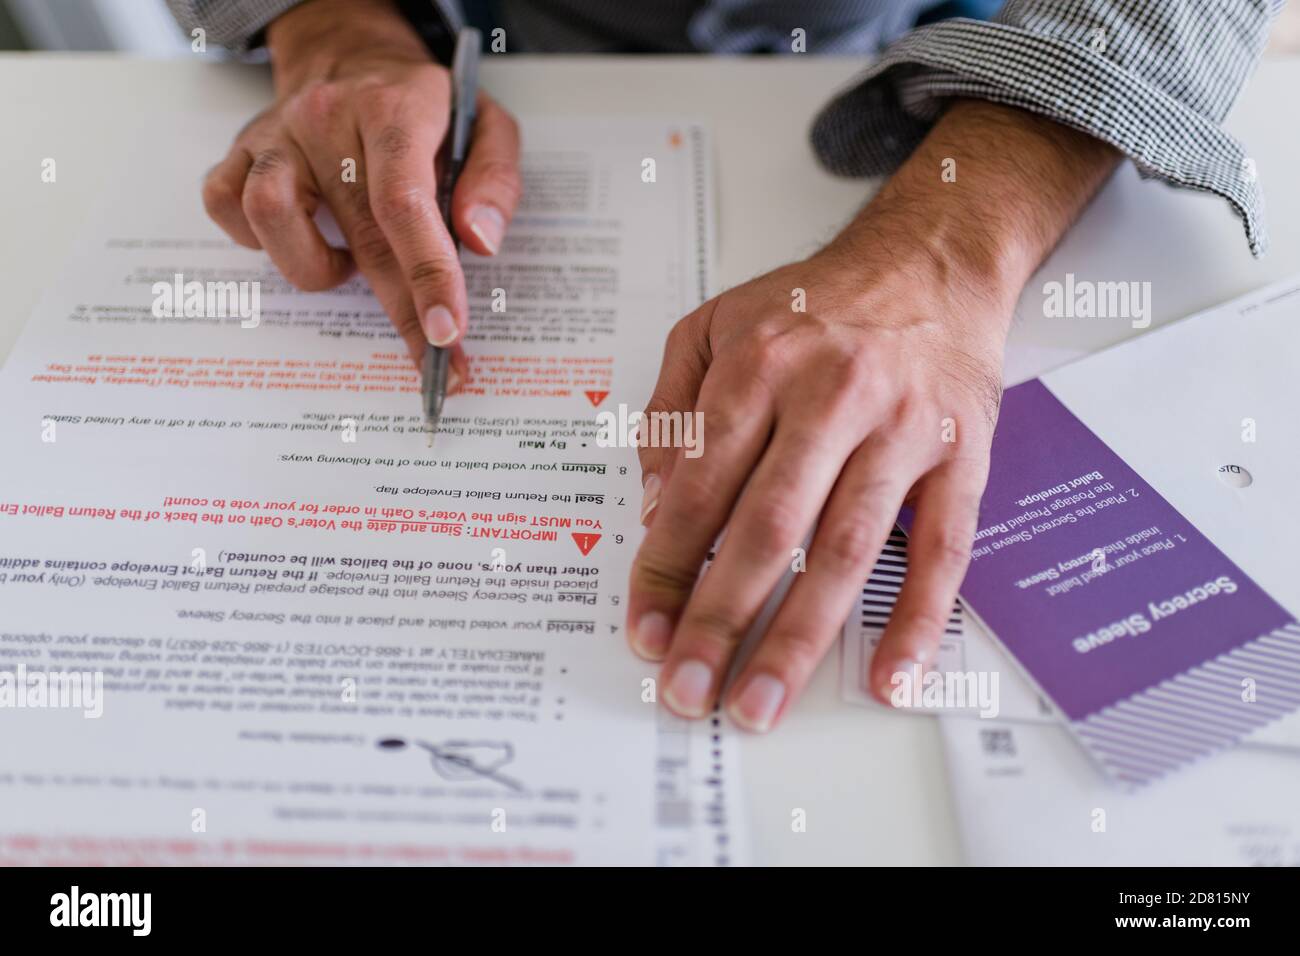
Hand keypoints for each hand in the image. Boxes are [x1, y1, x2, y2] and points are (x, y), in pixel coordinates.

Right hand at [201, 0, 521, 383]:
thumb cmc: (422, 105)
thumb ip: (493, 181)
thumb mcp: (484, 124)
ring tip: (350, 263)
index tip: (445, 332)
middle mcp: (328, 119)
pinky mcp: (241, 150)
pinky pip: (227, 209)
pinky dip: (261, 242)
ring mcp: (277, 135)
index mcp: (394, 110)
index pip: (405, 203)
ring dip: (316, 267)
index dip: (426, 274)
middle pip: (359, 233)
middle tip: (432, 358)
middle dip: (400, 309)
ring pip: (270, 219)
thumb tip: (478, 242)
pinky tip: (302, 238)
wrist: (350, 52)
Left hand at [627, 100, 1119, 730]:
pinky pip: (941, 551)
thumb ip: (671, 410)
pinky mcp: (959, 457)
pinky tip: (890, 676)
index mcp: (761, 366)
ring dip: (799, 638)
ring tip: (759, 703)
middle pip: (767, 528)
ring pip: (845, 551)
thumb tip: (655, 507)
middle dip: (719, 620)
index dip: (664, 567)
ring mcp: (901, 432)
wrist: (930, 264)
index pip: (698, 486)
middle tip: (687, 689)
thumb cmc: (817, 305)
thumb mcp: (714, 325)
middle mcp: (831, 398)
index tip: (645, 627)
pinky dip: (917, 619)